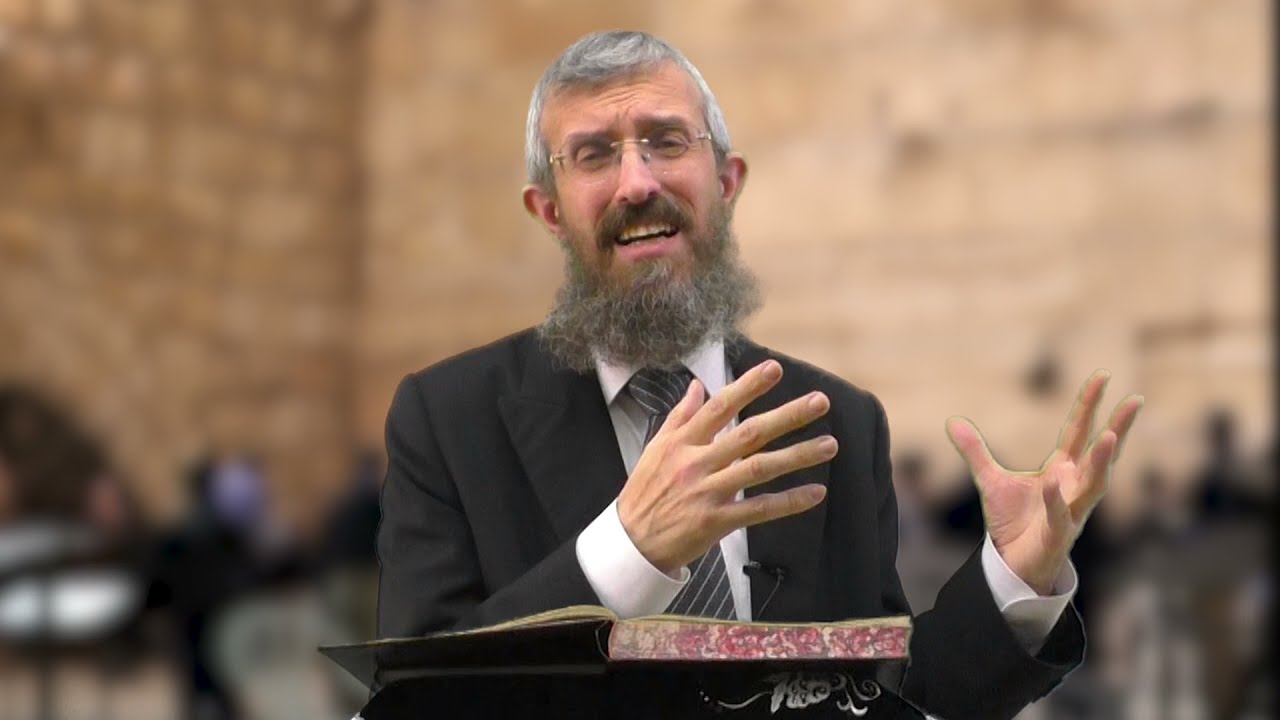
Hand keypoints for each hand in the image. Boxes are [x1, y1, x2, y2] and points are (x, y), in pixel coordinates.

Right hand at [617, 360, 835, 574]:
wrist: (631, 542)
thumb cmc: (645, 491)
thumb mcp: (656, 448)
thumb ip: (680, 416)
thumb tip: (697, 385)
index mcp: (682, 442)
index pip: (720, 407)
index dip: (748, 386)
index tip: (775, 368)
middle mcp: (697, 463)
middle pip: (748, 434)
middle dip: (787, 416)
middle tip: (820, 402)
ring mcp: (707, 492)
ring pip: (759, 469)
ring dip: (797, 456)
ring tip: (830, 444)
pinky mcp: (716, 521)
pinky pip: (759, 509)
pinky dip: (788, 502)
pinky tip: (816, 492)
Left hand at [946, 371, 1142, 594]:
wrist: (1013, 565)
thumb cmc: (1014, 523)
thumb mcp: (991, 481)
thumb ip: (976, 451)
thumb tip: (953, 422)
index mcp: (1062, 470)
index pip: (1078, 431)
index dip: (1089, 404)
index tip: (1103, 376)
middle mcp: (1073, 487)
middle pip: (1099, 452)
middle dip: (1118, 427)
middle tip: (1135, 399)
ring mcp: (1071, 511)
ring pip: (1094, 484)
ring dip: (1100, 462)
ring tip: (1110, 436)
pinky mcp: (1058, 535)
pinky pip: (1059, 515)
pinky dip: (1055, 500)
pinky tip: (1050, 483)